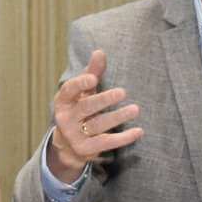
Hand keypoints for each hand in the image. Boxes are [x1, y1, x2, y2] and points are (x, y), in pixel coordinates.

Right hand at [47, 49, 142, 182]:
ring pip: (98, 125)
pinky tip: (138, 131)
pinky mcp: (85, 149)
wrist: (68, 144)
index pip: (69, 90)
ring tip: (135, 109)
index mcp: (63, 100)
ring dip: (118, 117)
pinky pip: (106, 142)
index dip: (80, 84)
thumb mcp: (83, 92)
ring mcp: (74, 135)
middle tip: (123, 92)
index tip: (94, 79)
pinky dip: (123, 138)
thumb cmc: (80, 110)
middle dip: (104, 99)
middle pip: (86, 107)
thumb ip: (92, 72)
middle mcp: (65, 118)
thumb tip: (99, 51)